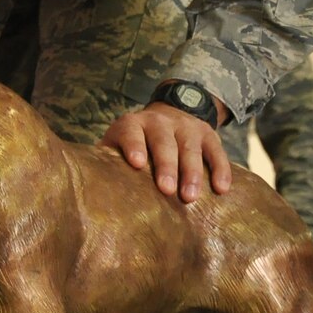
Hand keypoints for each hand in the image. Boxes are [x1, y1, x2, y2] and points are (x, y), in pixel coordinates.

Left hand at [101, 102, 232, 203]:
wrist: (169, 115)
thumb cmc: (136, 144)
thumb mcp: (118, 145)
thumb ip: (108, 163)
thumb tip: (91, 196)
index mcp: (133, 124)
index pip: (131, 131)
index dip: (133, 145)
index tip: (136, 163)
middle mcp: (160, 121)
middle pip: (164, 142)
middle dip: (166, 165)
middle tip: (167, 189)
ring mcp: (186, 127)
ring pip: (190, 148)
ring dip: (192, 172)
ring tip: (190, 197)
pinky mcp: (208, 134)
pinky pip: (216, 152)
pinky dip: (220, 170)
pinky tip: (222, 189)